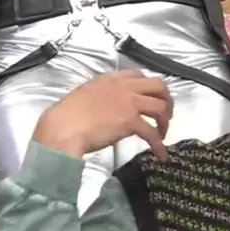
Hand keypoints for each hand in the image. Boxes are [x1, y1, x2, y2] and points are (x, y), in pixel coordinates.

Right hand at [33, 70, 173, 158]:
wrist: (63, 128)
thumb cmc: (67, 115)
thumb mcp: (85, 95)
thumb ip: (102, 96)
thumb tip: (111, 107)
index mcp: (111, 79)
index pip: (139, 75)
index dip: (150, 87)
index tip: (152, 98)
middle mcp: (123, 87)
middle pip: (158, 86)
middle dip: (167, 100)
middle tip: (166, 115)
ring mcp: (128, 102)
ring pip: (160, 107)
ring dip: (165, 122)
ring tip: (162, 135)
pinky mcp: (130, 121)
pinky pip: (152, 133)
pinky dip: (159, 145)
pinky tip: (161, 155)